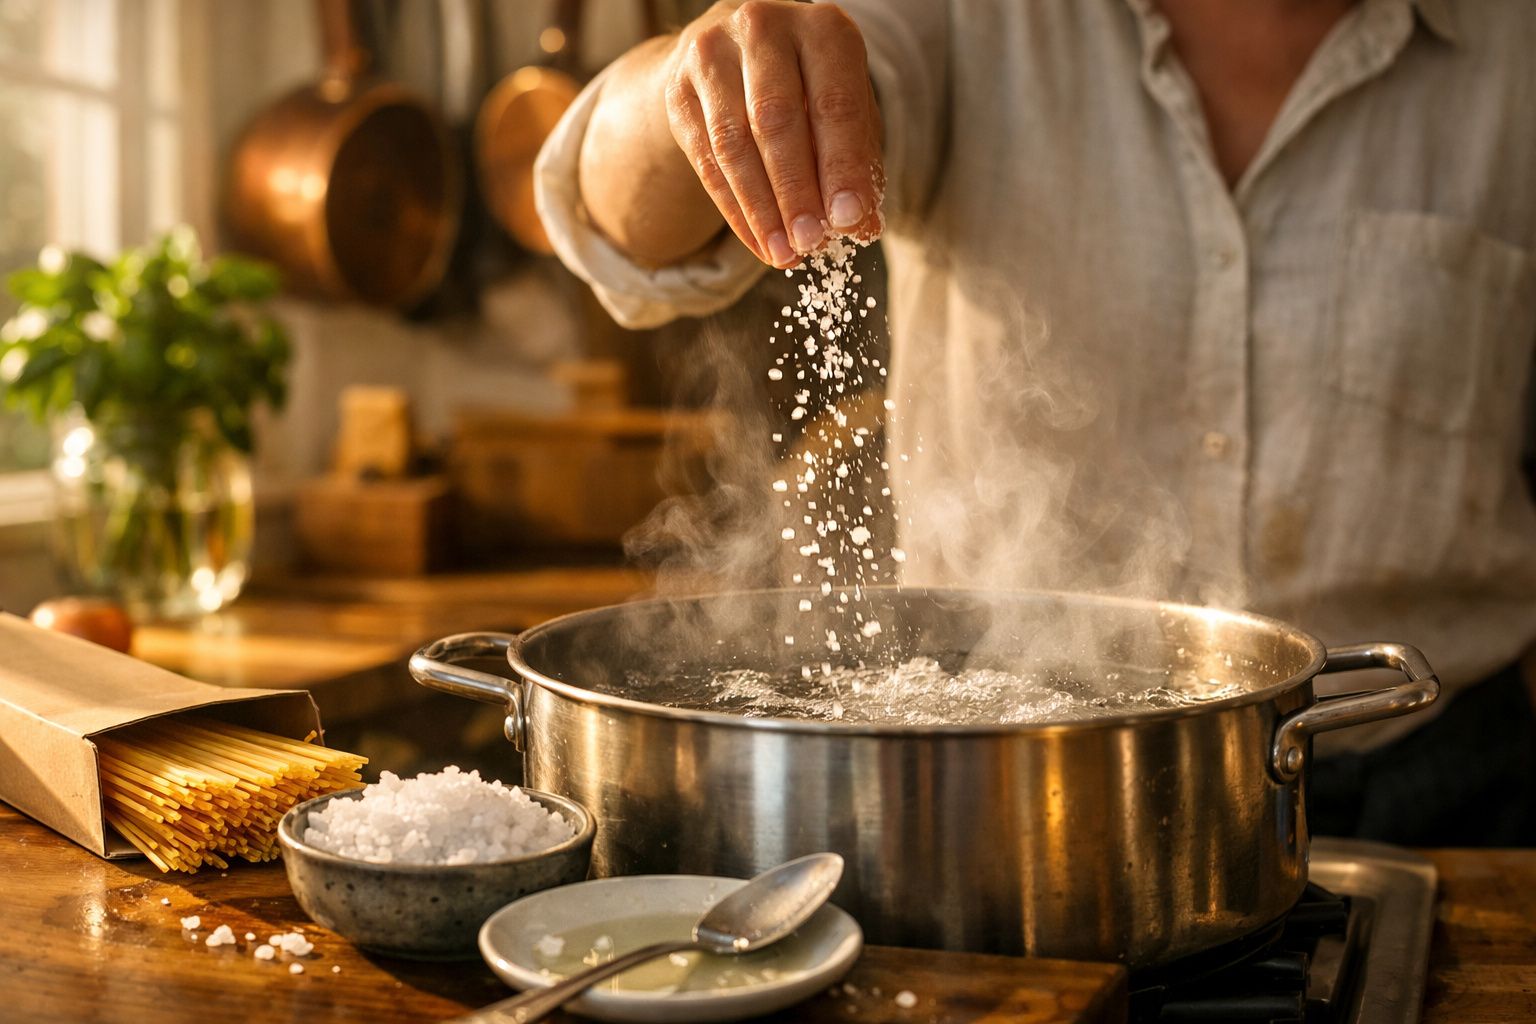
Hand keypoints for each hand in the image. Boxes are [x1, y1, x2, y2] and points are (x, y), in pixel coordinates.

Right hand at [663, 0, 882, 267]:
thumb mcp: (844, 114)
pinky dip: (735, 209)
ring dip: (761, 209)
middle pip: (776, 120)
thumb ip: (858, 164)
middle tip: (811, 244)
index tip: (849, 221)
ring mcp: (712, 52)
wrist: (734, 55)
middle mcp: (763, 27)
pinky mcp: (678, 88)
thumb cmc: (808, 88)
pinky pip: (706, 159)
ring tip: (785, 254)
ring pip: (733, 143)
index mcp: (822, 28)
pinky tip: (758, 242)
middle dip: (795, 192)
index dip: (842, 166)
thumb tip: (863, 228)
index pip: (835, 104)